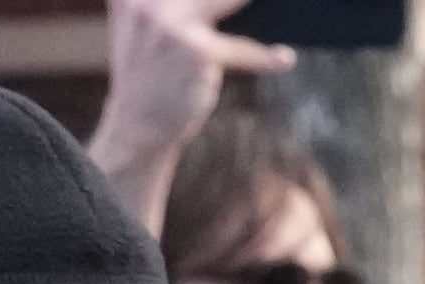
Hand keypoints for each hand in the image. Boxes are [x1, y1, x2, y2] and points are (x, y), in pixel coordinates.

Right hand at [86, 0, 291, 232]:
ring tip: (288, 6)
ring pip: (228, 0)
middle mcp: (148, 5)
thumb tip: (218, 1)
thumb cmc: (147, 76)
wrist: (136, 129)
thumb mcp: (136, 26)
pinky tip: (284, 58)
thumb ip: (158, 2)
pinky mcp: (197, 53)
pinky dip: (265, 58)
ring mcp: (172, 26)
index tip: (222, 0)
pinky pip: (242, 51)